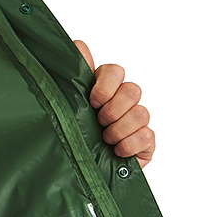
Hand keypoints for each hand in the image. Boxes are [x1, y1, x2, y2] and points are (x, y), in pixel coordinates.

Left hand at [73, 40, 155, 168]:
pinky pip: (148, 135)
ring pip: (141, 112)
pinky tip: (117, 151)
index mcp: (104, 89)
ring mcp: (136, 122)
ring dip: (119, 128)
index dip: (106, 85)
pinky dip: (130, 143)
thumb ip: (73, 75)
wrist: (81, 172)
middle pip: (132, 90)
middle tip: (99, 121)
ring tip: (105, 139)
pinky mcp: (145, 143)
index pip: (115, 71)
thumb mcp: (68, 105)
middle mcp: (122, 102)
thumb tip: (78, 44)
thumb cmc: (73, 137)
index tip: (92, 100)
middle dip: (114, 108)